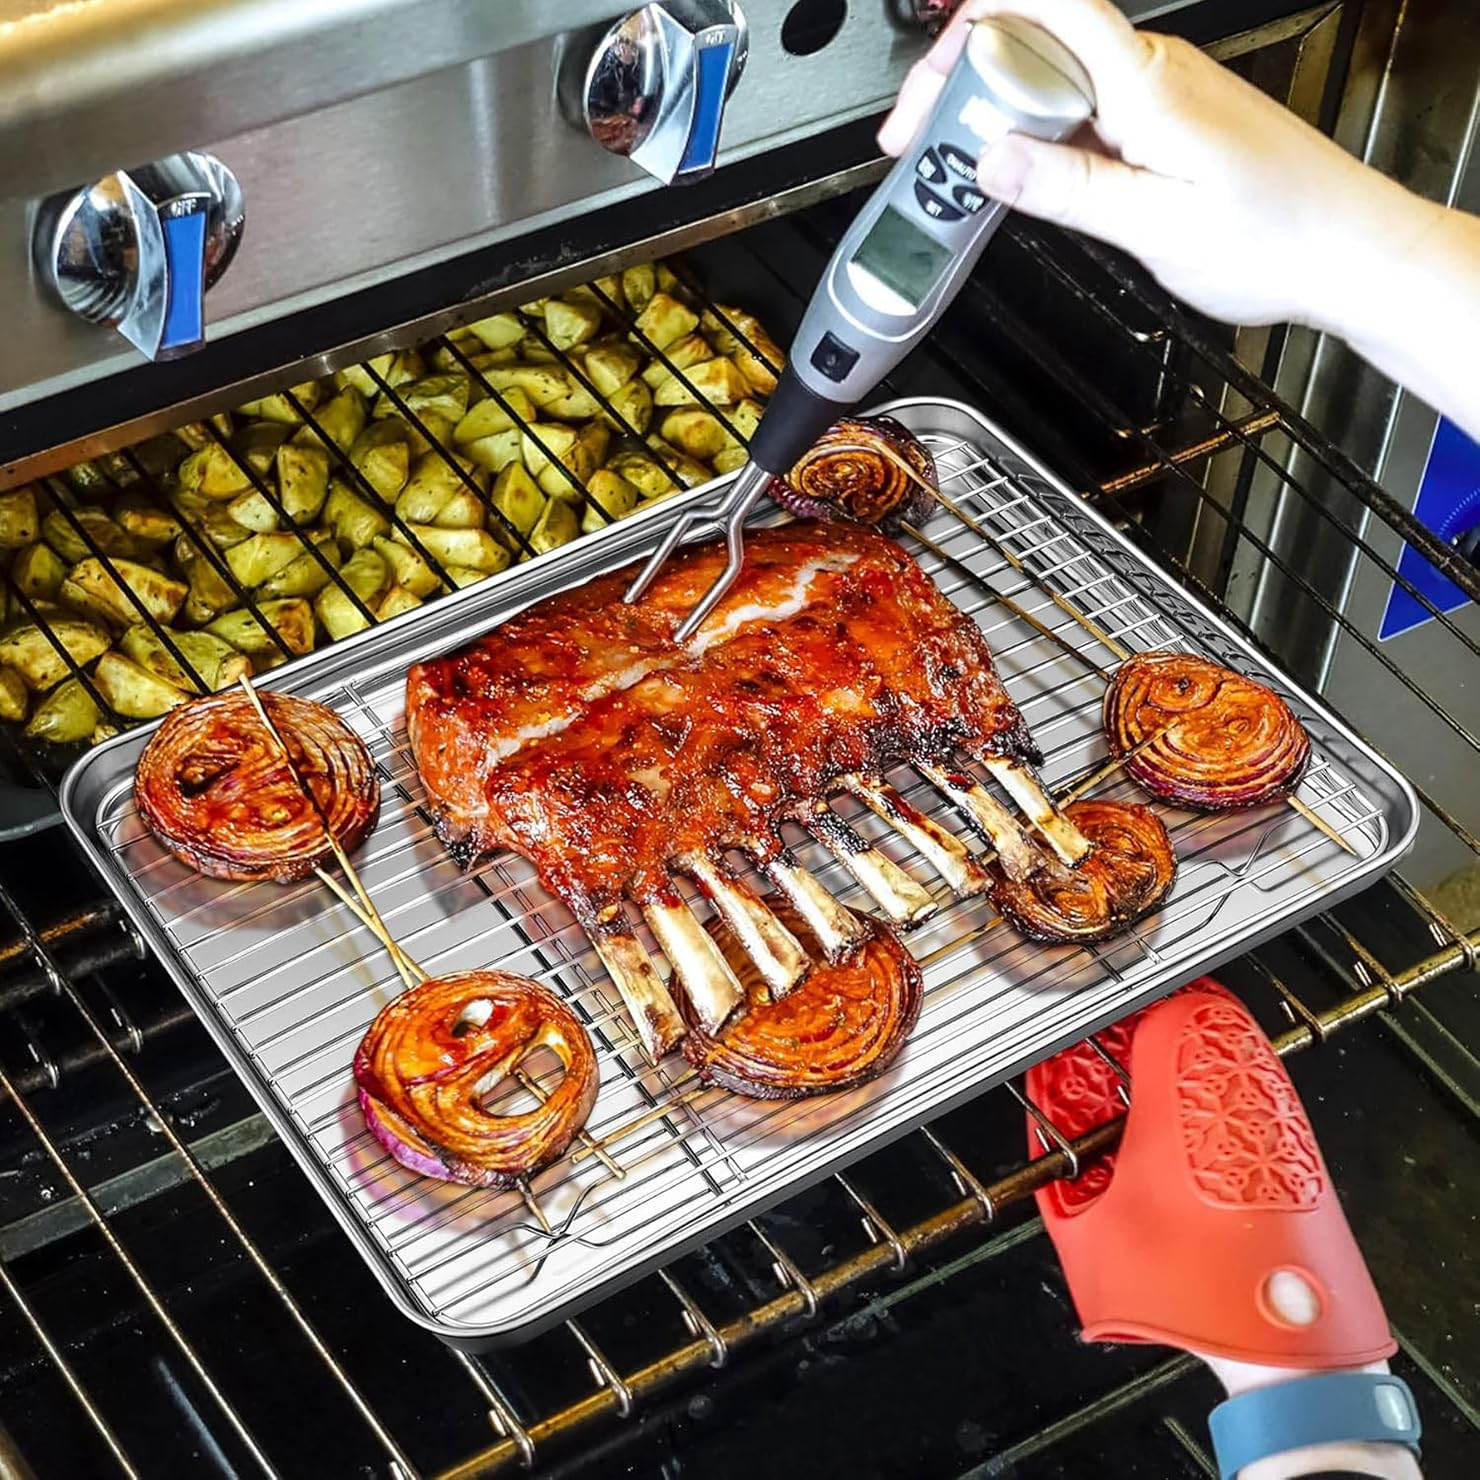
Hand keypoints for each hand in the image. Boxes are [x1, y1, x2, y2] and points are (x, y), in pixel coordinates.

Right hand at [878, 0, 1441, 336]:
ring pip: (1049, 78)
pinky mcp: (1156, 120)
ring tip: (954, 173)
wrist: (1345, 251)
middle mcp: (1149, 73)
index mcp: (1147, 86)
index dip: (977, 20)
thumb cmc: (1275, 238)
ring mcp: (1152, 93)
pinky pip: (1077, 109)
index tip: (929, 80)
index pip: (1048, 5)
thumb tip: (992, 159)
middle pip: (1031, 40)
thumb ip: (1072, 189)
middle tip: (916, 146)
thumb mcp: (1158, 229)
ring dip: (992, 115)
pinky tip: (1016, 176)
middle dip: (960, 83)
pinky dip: (1032, 136)